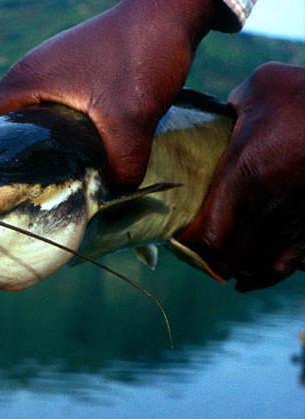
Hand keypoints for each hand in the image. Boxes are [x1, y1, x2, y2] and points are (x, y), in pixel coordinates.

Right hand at [0, 0, 222, 188]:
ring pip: (28, 117)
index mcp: (24, 82)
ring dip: (38, 146)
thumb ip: (121, 166)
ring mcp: (49, 71)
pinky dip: (57, 132)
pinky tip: (79, 152)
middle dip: (12, 158)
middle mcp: (28, 75)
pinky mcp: (69, 72)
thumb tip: (114, 196)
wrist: (169, 12)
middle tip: (29, 190)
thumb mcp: (132, 120)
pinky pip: (50, 108)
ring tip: (54, 177)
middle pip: (1, 124)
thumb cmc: (140, 56)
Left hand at [179, 62, 304, 290]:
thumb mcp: (260, 87)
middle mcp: (265, 205)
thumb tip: (210, 114)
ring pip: (252, 264)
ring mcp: (292, 219)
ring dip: (230, 267)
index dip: (187, 244)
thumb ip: (228, 107)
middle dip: (205, 260)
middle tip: (191, 252)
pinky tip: (247, 279)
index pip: (205, 234)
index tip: (177, 238)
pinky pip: (284, 266)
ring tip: (214, 265)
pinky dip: (262, 276)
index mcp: (243, 174)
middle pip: (225, 257)